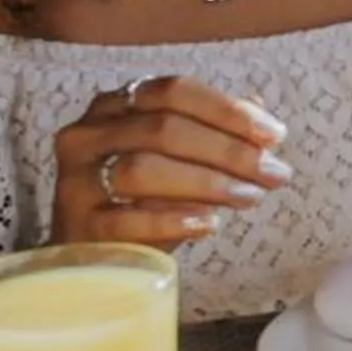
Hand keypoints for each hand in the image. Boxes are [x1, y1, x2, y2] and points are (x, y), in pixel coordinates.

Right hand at [48, 75, 289, 247]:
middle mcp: (88, 134)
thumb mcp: (178, 161)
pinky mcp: (78, 225)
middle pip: (163, 128)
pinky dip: (172, 219)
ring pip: (143, 169)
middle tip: (274, 173)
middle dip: (228, 150)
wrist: (91, 260)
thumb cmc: (142, 202)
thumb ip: (214, 132)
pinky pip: (126, 219)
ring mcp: (76, 180)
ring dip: (206, 182)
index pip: (173, 91)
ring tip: (249, 197)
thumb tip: (261, 116)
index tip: (275, 135)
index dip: (227, 110)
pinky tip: (208, 223)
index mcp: (115, 105)